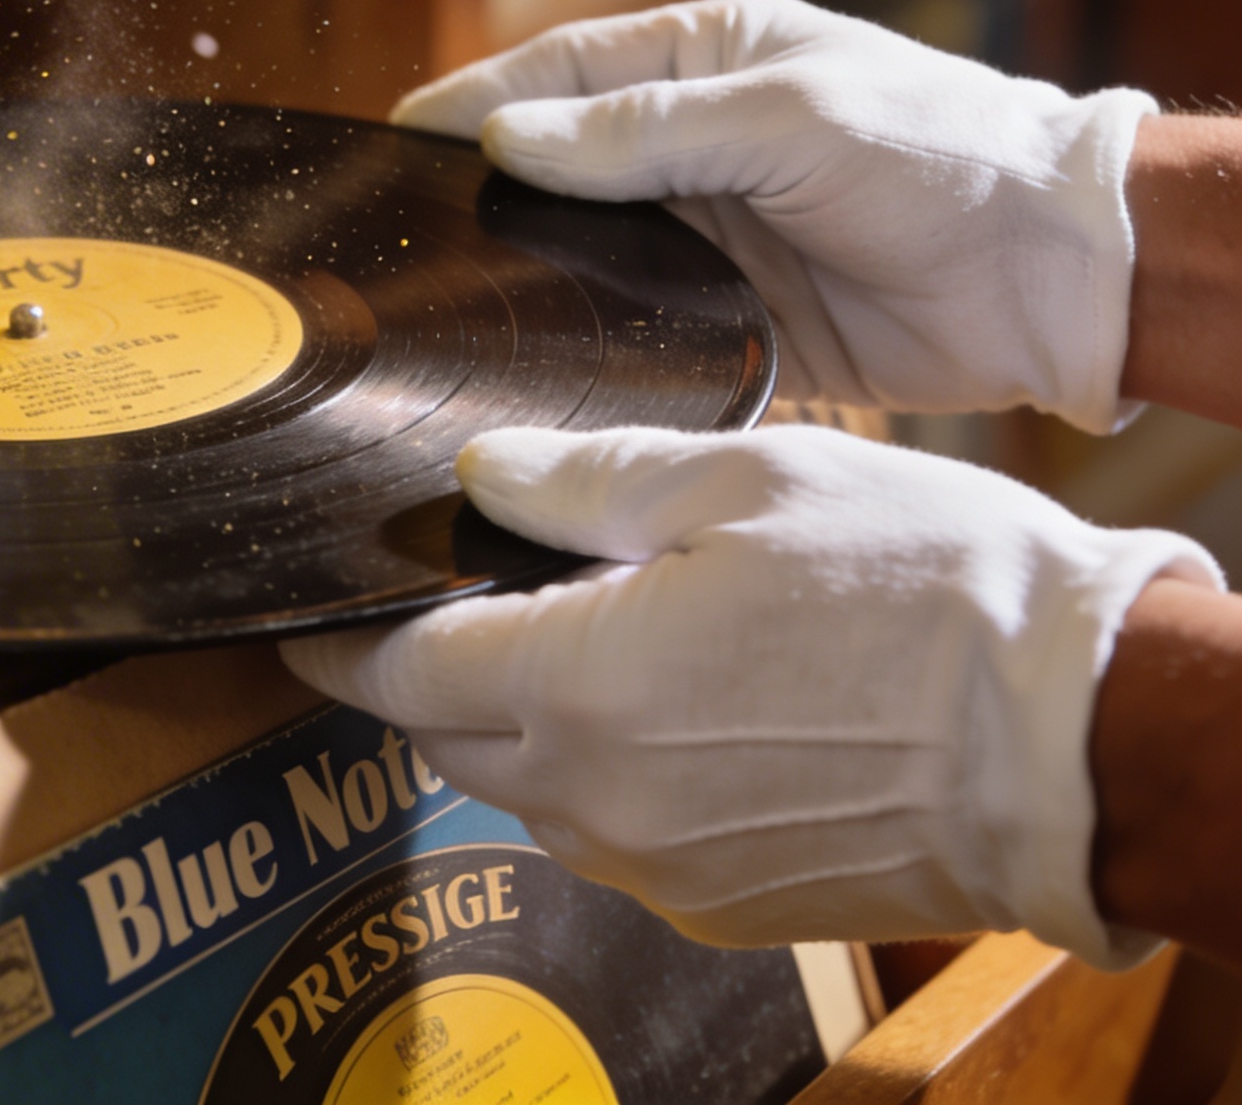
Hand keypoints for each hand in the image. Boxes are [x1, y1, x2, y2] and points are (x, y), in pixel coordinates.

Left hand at [280, 425, 1220, 962]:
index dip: (345, 643)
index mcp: (578, 686)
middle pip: (447, 739)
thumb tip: (477, 479)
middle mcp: (596, 797)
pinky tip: (663, 718)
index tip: (310, 623)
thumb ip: (585, 481)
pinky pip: (612, 841)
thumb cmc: (926, 591)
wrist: (1076, 739)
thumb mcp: (745, 481)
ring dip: (516, 729)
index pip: (397, 674)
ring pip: (526, 794)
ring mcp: (658, 868)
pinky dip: (603, 781)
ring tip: (568, 647)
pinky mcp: (719, 906)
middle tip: (444, 613)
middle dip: (425, 680)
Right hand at [396, 0, 1157, 431]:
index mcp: (706, 63)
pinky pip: (631, 333)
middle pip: (552, 168)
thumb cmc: (936, 157)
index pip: (558, 72)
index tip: (389, 141)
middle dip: (478, 198)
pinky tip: (527, 369)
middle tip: (391, 239)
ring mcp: (706, 238)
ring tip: (438, 308)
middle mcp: (693, 147)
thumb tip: (504, 140)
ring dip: (525, 278)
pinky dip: (583, 348)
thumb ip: (642, 131)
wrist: (1048, 277)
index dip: (470, 103)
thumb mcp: (785, 118)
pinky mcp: (727, 322)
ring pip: (581, 255)